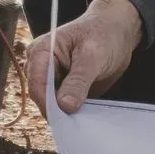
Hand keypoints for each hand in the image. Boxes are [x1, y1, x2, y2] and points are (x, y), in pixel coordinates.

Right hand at [25, 0, 144, 115]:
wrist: (117, 31)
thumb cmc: (103, 34)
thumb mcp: (93, 56)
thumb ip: (78, 81)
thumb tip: (64, 106)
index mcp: (41, 51)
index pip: (37, 84)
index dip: (48, 104)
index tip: (65, 119)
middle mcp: (41, 66)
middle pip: (41, 97)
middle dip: (58, 110)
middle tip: (78, 123)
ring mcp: (52, 78)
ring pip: (51, 104)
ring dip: (66, 113)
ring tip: (84, 118)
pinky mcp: (63, 88)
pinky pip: (63, 106)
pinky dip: (73, 112)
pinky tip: (86, 114)